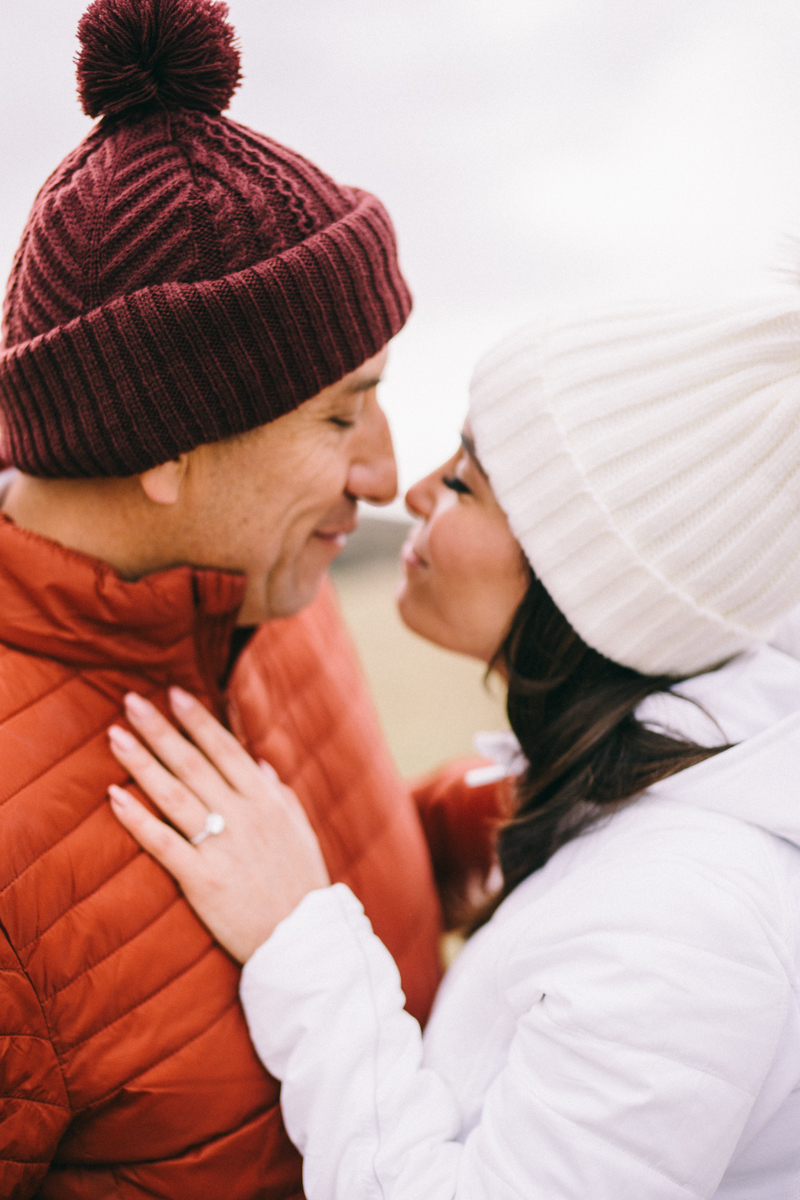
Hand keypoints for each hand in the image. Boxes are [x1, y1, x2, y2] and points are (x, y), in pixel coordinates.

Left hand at [107, 688, 329, 961]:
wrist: (304, 942)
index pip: (226, 749)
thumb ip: (280, 794)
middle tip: (131, 700)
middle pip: (193, 763)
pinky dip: (138, 818)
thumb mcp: (300, 831)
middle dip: (160, 729)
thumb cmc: (301, 886)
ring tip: (116, 736)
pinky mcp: (203, 879)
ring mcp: (222, 847)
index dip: (197, 720)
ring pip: (174, 795)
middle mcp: (244, 816)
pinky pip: (164, 843)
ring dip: (141, 763)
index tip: (174, 694)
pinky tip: (114, 796)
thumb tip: (260, 763)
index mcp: (267, 801)